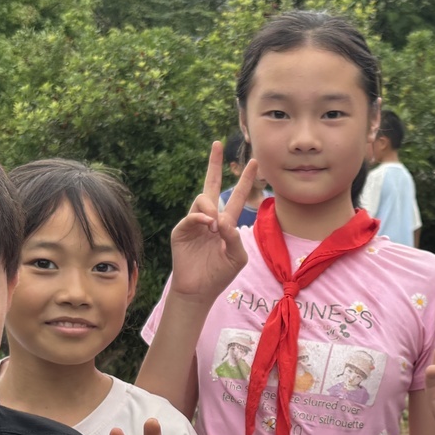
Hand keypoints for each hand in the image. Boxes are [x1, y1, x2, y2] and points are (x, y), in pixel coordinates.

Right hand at [168, 141, 259, 302]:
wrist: (199, 290)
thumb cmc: (219, 274)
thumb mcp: (237, 258)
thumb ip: (236, 239)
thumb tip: (223, 220)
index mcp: (226, 223)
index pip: (236, 196)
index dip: (244, 180)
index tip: (254, 162)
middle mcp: (209, 218)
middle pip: (211, 184)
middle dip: (214, 164)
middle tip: (218, 144)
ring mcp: (194, 223)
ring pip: (202, 199)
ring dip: (211, 208)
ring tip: (214, 227)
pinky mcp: (181, 231)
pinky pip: (191, 217)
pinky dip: (200, 218)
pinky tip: (208, 226)